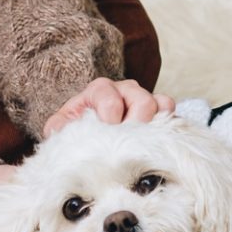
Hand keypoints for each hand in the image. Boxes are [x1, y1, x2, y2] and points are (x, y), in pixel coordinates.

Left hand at [42, 78, 176, 138]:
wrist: (90, 134)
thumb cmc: (76, 130)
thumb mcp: (62, 128)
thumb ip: (60, 128)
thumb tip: (63, 132)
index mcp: (99, 91)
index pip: (108, 96)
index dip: (110, 113)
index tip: (108, 130)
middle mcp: (124, 90)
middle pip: (141, 98)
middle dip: (136, 121)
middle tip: (128, 140)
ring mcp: (144, 99)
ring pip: (160, 103)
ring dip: (153, 124)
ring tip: (142, 141)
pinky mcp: (159, 112)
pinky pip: (170, 112)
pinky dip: (168, 125)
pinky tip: (157, 140)